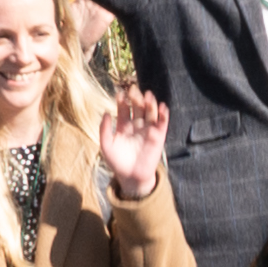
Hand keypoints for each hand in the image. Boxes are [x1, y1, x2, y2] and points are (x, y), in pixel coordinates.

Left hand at [97, 85, 171, 200]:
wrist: (131, 176)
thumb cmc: (117, 161)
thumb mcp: (106, 145)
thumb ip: (104, 129)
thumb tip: (106, 113)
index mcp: (123, 125)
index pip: (123, 108)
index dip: (122, 100)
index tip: (120, 93)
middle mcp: (136, 124)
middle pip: (137, 107)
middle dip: (136, 98)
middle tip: (134, 90)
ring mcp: (148, 129)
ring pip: (150, 112)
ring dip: (150, 103)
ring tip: (148, 95)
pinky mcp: (159, 136)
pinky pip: (162, 123)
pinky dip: (163, 115)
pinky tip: (162, 107)